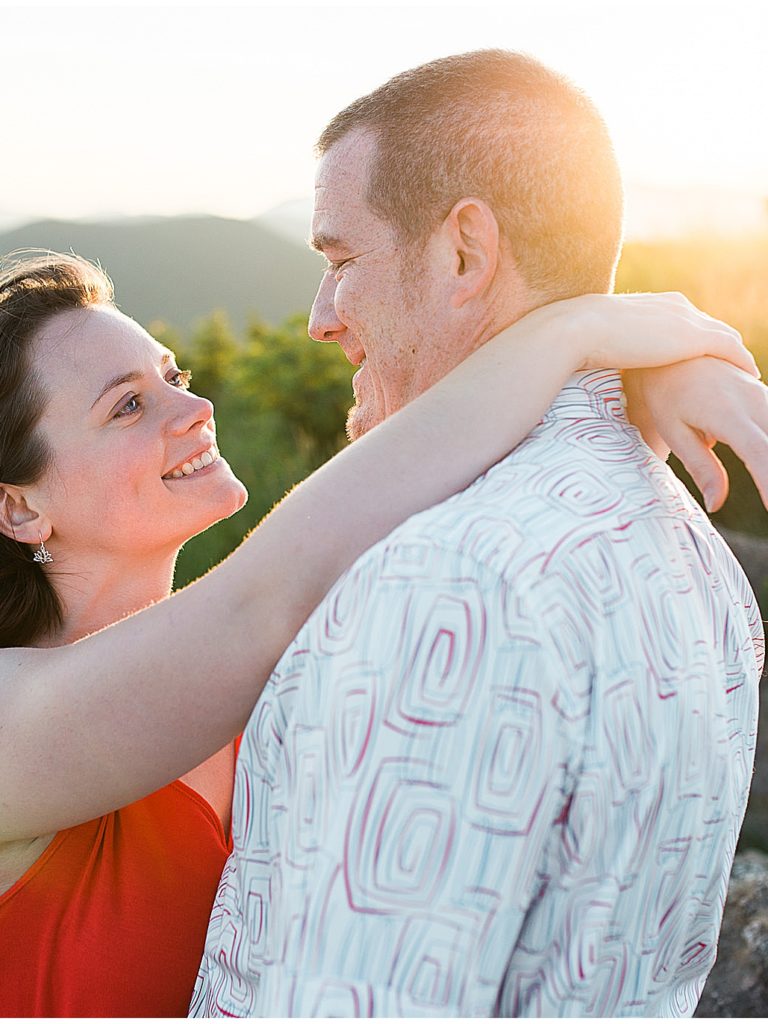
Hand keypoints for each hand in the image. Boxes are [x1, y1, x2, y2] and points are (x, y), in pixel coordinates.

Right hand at [538, 292, 759, 377]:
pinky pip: (731, 350)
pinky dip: (742, 363)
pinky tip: (749, 378)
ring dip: (737, 358)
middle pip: (713, 328)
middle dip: (725, 349)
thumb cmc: (579, 338)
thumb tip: (604, 362)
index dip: (700, 342)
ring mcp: (688, 319)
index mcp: (657, 305)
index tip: (705, 361)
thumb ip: (618, 345)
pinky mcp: (695, 336)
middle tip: (734, 371)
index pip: (690, 322)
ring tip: (745, 378)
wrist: (579, 329)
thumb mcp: (604, 338)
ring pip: (727, 338)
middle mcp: (678, 306)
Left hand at [624, 358, 767, 512]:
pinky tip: (765, 465)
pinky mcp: (764, 396)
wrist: (674, 352)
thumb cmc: (667, 393)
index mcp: (726, 413)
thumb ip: (701, 467)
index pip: (758, 453)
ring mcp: (762, 396)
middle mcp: (752, 402)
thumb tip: (716, 504)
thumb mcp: (675, 431)